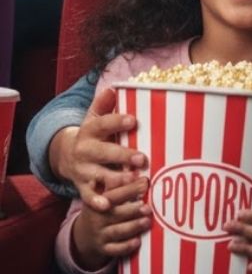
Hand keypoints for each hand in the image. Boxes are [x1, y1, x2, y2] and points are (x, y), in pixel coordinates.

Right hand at [52, 88, 147, 210]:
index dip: (117, 122)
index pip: (103, 124)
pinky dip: (98, 202)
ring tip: (135, 182)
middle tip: (142, 158)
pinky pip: (90, 196)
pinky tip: (108, 205)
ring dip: (117, 180)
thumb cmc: (94, 136)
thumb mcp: (95, 118)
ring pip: (100, 176)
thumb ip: (104, 105)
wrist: (68, 157)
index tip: (133, 120)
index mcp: (90, 131)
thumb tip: (113, 87)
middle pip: (103, 152)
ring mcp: (84, 171)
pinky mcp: (84, 188)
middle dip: (122, 155)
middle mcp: (85, 151)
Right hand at [71, 176, 151, 269]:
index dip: (126, 187)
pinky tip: (137, 241)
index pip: (111, 193)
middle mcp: (96, 217)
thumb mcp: (103, 193)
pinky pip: (114, 249)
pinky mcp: (103, 248)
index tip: (143, 181)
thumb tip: (135, 165)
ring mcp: (99, 233)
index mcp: (96, 200)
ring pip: (116, 231)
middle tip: (147, 205)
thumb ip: (116, 182)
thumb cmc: (102, 207)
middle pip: (113, 213)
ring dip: (133, 226)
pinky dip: (126, 246)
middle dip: (131, 209)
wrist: (85, 233)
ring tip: (147, 220)